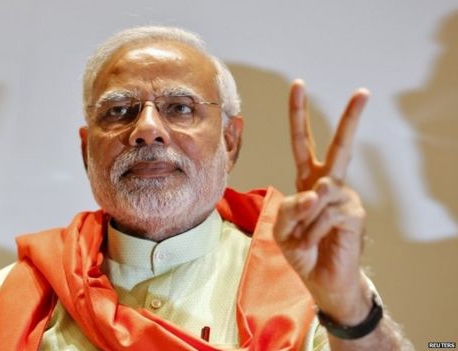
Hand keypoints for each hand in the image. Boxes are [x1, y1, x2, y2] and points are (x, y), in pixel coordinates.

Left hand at [274, 80, 371, 324]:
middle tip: (363, 92)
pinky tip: (315, 244)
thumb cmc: (302, 250)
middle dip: (351, 119)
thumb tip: (318, 191)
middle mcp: (329, 184)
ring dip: (304, 221)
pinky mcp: (354, 213)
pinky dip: (312, 232)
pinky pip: (325, 214)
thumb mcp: (282, 227)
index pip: (302, 143)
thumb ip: (291, 207)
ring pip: (319, 194)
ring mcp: (344, 197)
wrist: (322, 280)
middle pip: (339, 146)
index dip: (298, 115)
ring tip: (305, 240)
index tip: (299, 86)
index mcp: (308, 180)